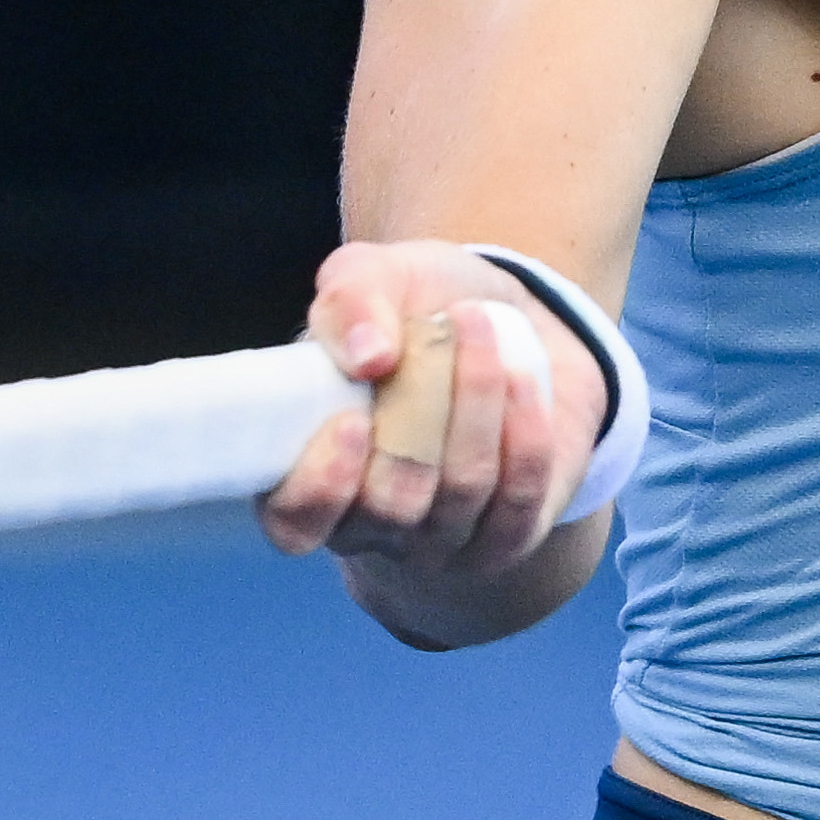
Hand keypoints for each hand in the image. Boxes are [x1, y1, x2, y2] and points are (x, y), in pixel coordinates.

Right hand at [256, 240, 602, 633]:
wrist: (510, 322)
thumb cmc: (415, 308)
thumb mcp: (374, 279)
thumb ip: (349, 301)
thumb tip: (367, 356)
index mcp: (307, 473)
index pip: (295, 524)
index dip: (322, 487)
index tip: (354, 419)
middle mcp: (368, 523)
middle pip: (392, 504)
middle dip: (424, 411)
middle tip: (443, 325)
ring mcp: (439, 540)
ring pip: (460, 491)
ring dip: (476, 400)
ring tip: (481, 323)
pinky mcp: (506, 536)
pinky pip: (519, 500)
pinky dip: (525, 432)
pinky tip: (521, 377)